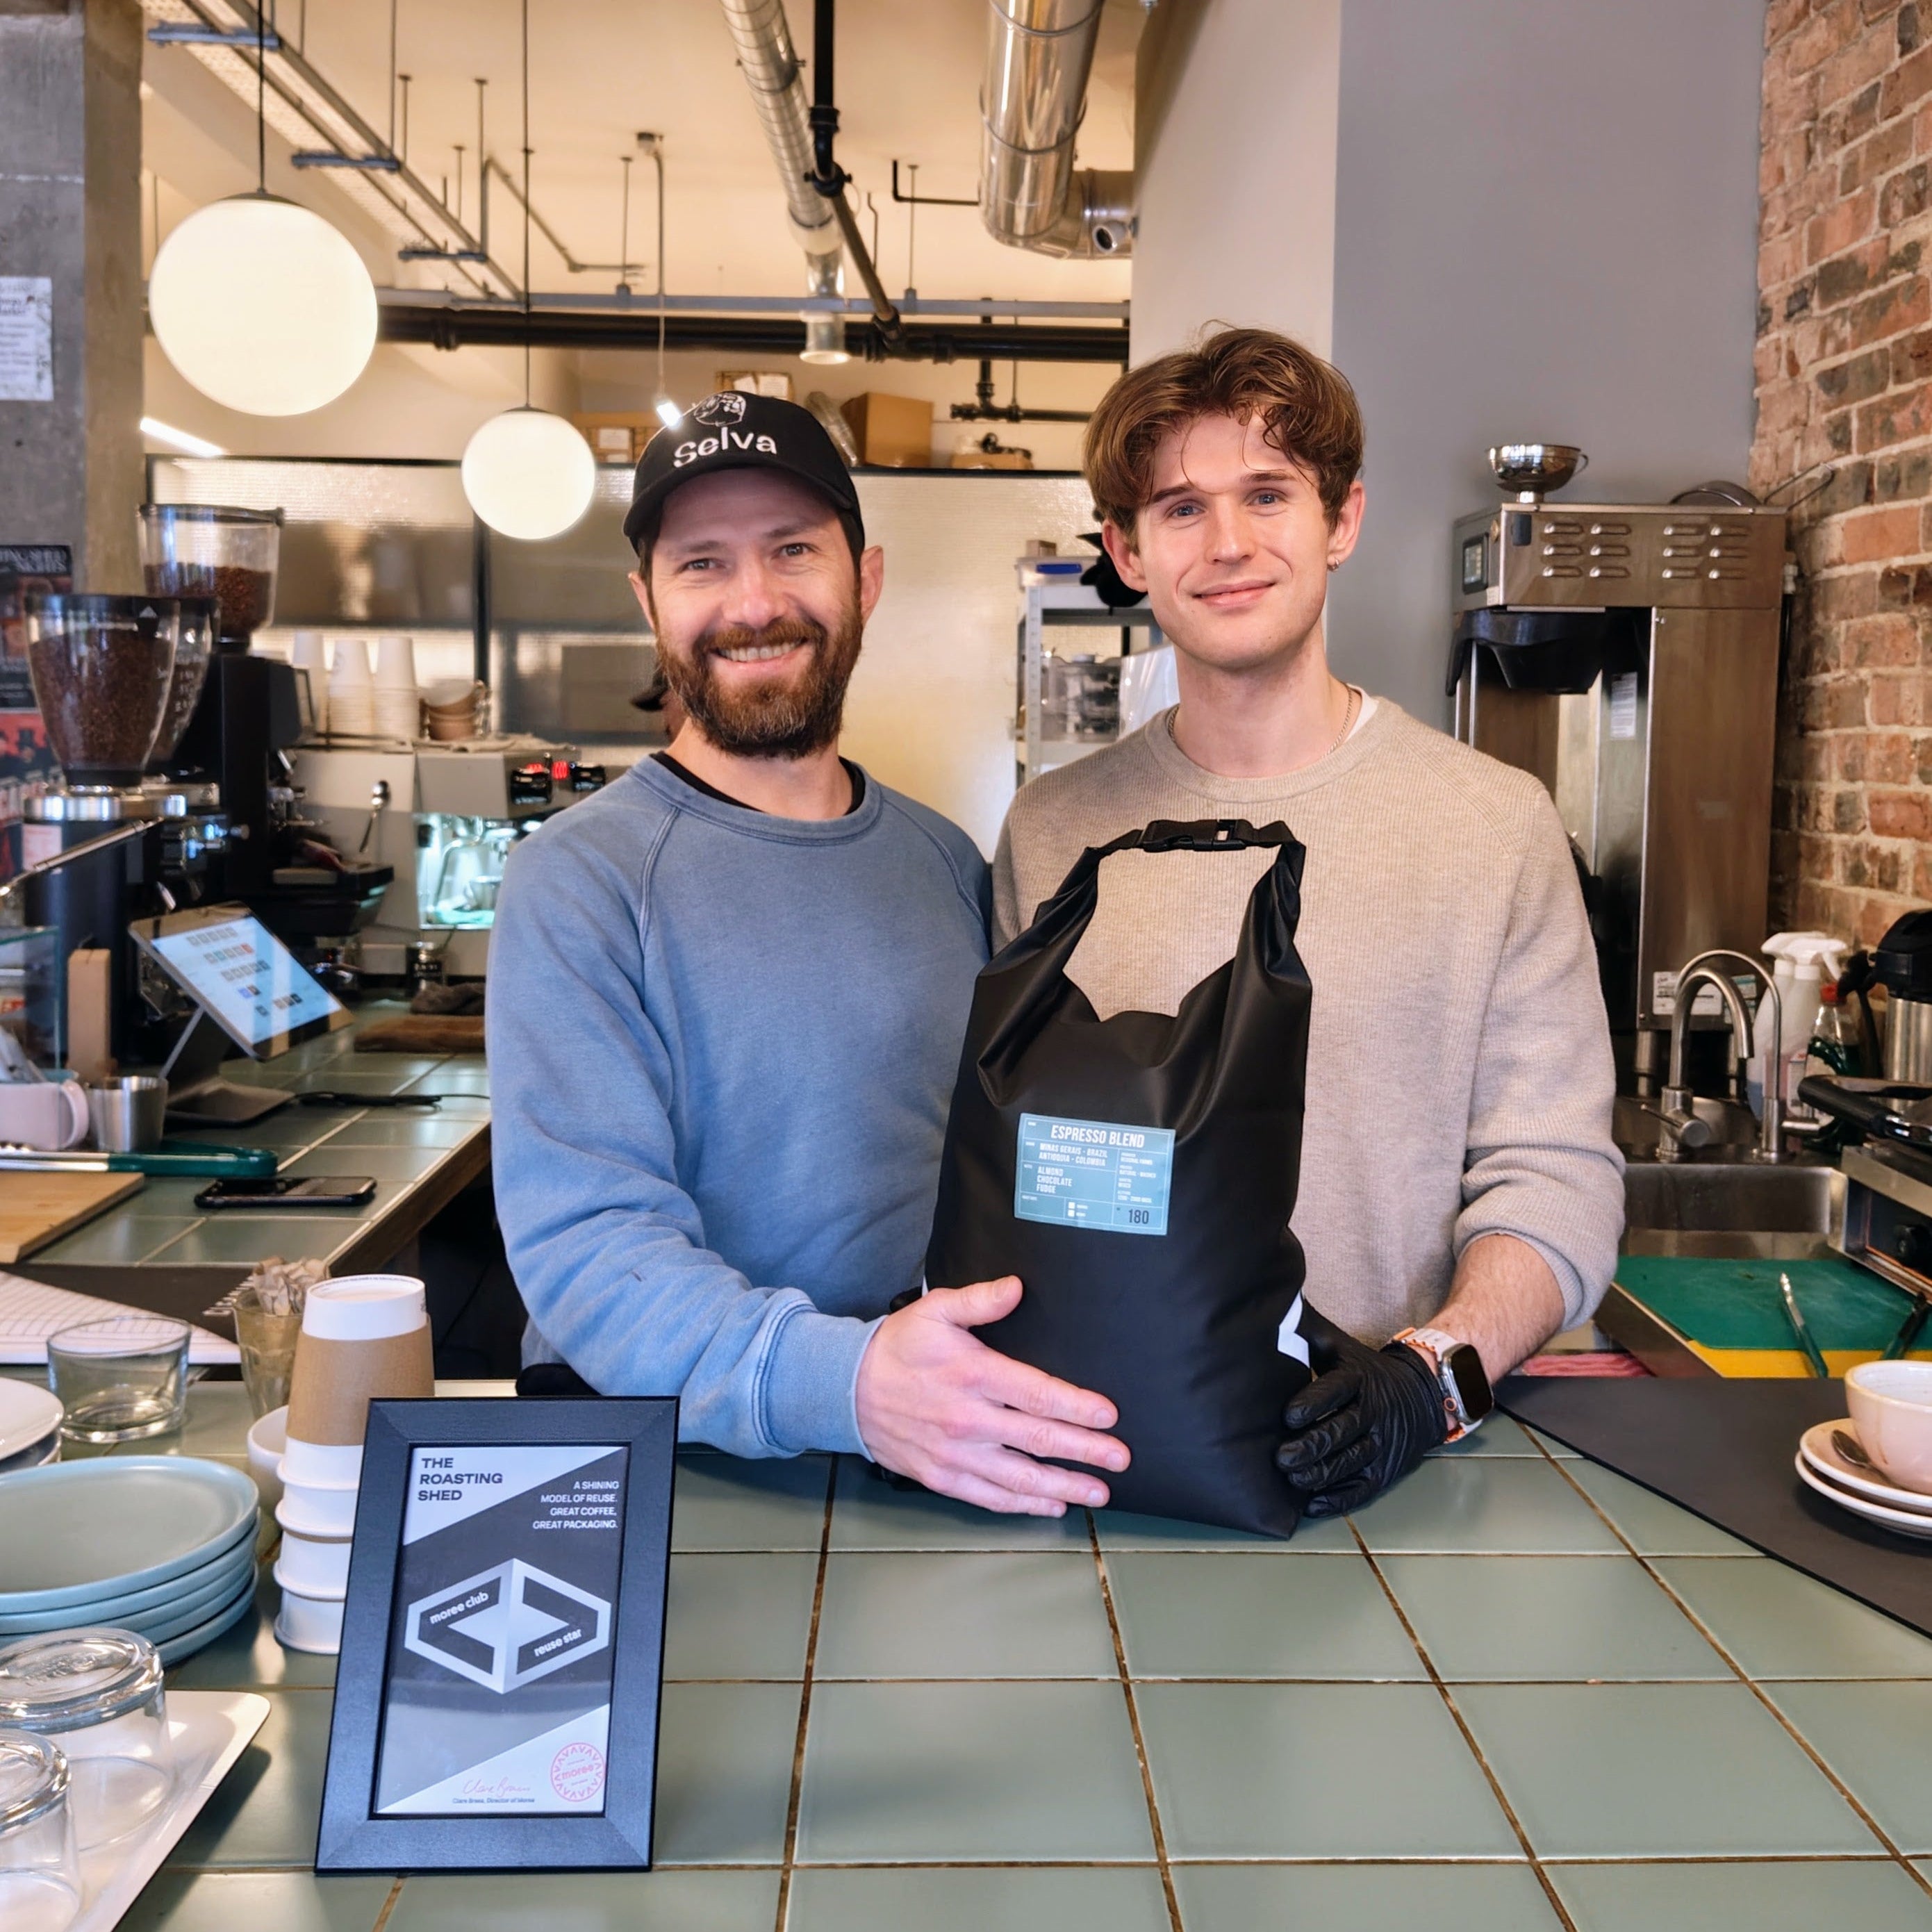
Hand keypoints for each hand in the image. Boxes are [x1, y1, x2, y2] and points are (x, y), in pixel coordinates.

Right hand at [855, 1276, 1128, 1515]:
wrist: (845, 1390)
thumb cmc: (897, 1347)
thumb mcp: (935, 1310)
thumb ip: (979, 1301)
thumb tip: (1016, 1287)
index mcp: (973, 1375)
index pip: (1037, 1395)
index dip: (1077, 1408)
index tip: (1109, 1416)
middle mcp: (968, 1420)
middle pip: (1038, 1440)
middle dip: (1086, 1451)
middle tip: (1120, 1459)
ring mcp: (955, 1454)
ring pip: (1020, 1478)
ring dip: (1064, 1486)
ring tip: (1098, 1492)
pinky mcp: (942, 1477)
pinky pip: (990, 1498)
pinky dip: (1024, 1505)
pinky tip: (1051, 1504)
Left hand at [1274, 1305, 1446, 1516]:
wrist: (1424, 1393)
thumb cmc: (1363, 1369)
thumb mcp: (1340, 1344)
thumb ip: (1306, 1330)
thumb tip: (1270, 1303)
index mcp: (1358, 1378)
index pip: (1336, 1390)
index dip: (1312, 1403)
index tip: (1287, 1415)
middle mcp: (1373, 1412)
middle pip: (1342, 1431)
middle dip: (1311, 1446)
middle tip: (1280, 1457)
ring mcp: (1382, 1444)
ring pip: (1351, 1462)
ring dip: (1321, 1474)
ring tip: (1292, 1480)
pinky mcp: (1386, 1471)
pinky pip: (1363, 1490)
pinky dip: (1338, 1500)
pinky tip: (1312, 1505)